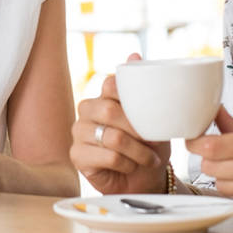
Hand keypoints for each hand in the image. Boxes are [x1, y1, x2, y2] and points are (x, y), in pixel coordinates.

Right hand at [69, 54, 168, 194]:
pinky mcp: (77, 156)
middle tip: (154, 142)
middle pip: (108, 110)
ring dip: (138, 151)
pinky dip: (127, 164)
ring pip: (112, 137)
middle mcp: (86, 111)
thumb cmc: (148, 145)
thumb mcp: (152, 115)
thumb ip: (142, 86)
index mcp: (102, 96)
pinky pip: (108, 156)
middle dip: (137, 129)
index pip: (110, 85)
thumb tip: (133, 54)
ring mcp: (79, 133)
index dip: (131, 100)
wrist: (146, 178)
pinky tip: (131, 167)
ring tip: (149, 159)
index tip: (151, 117)